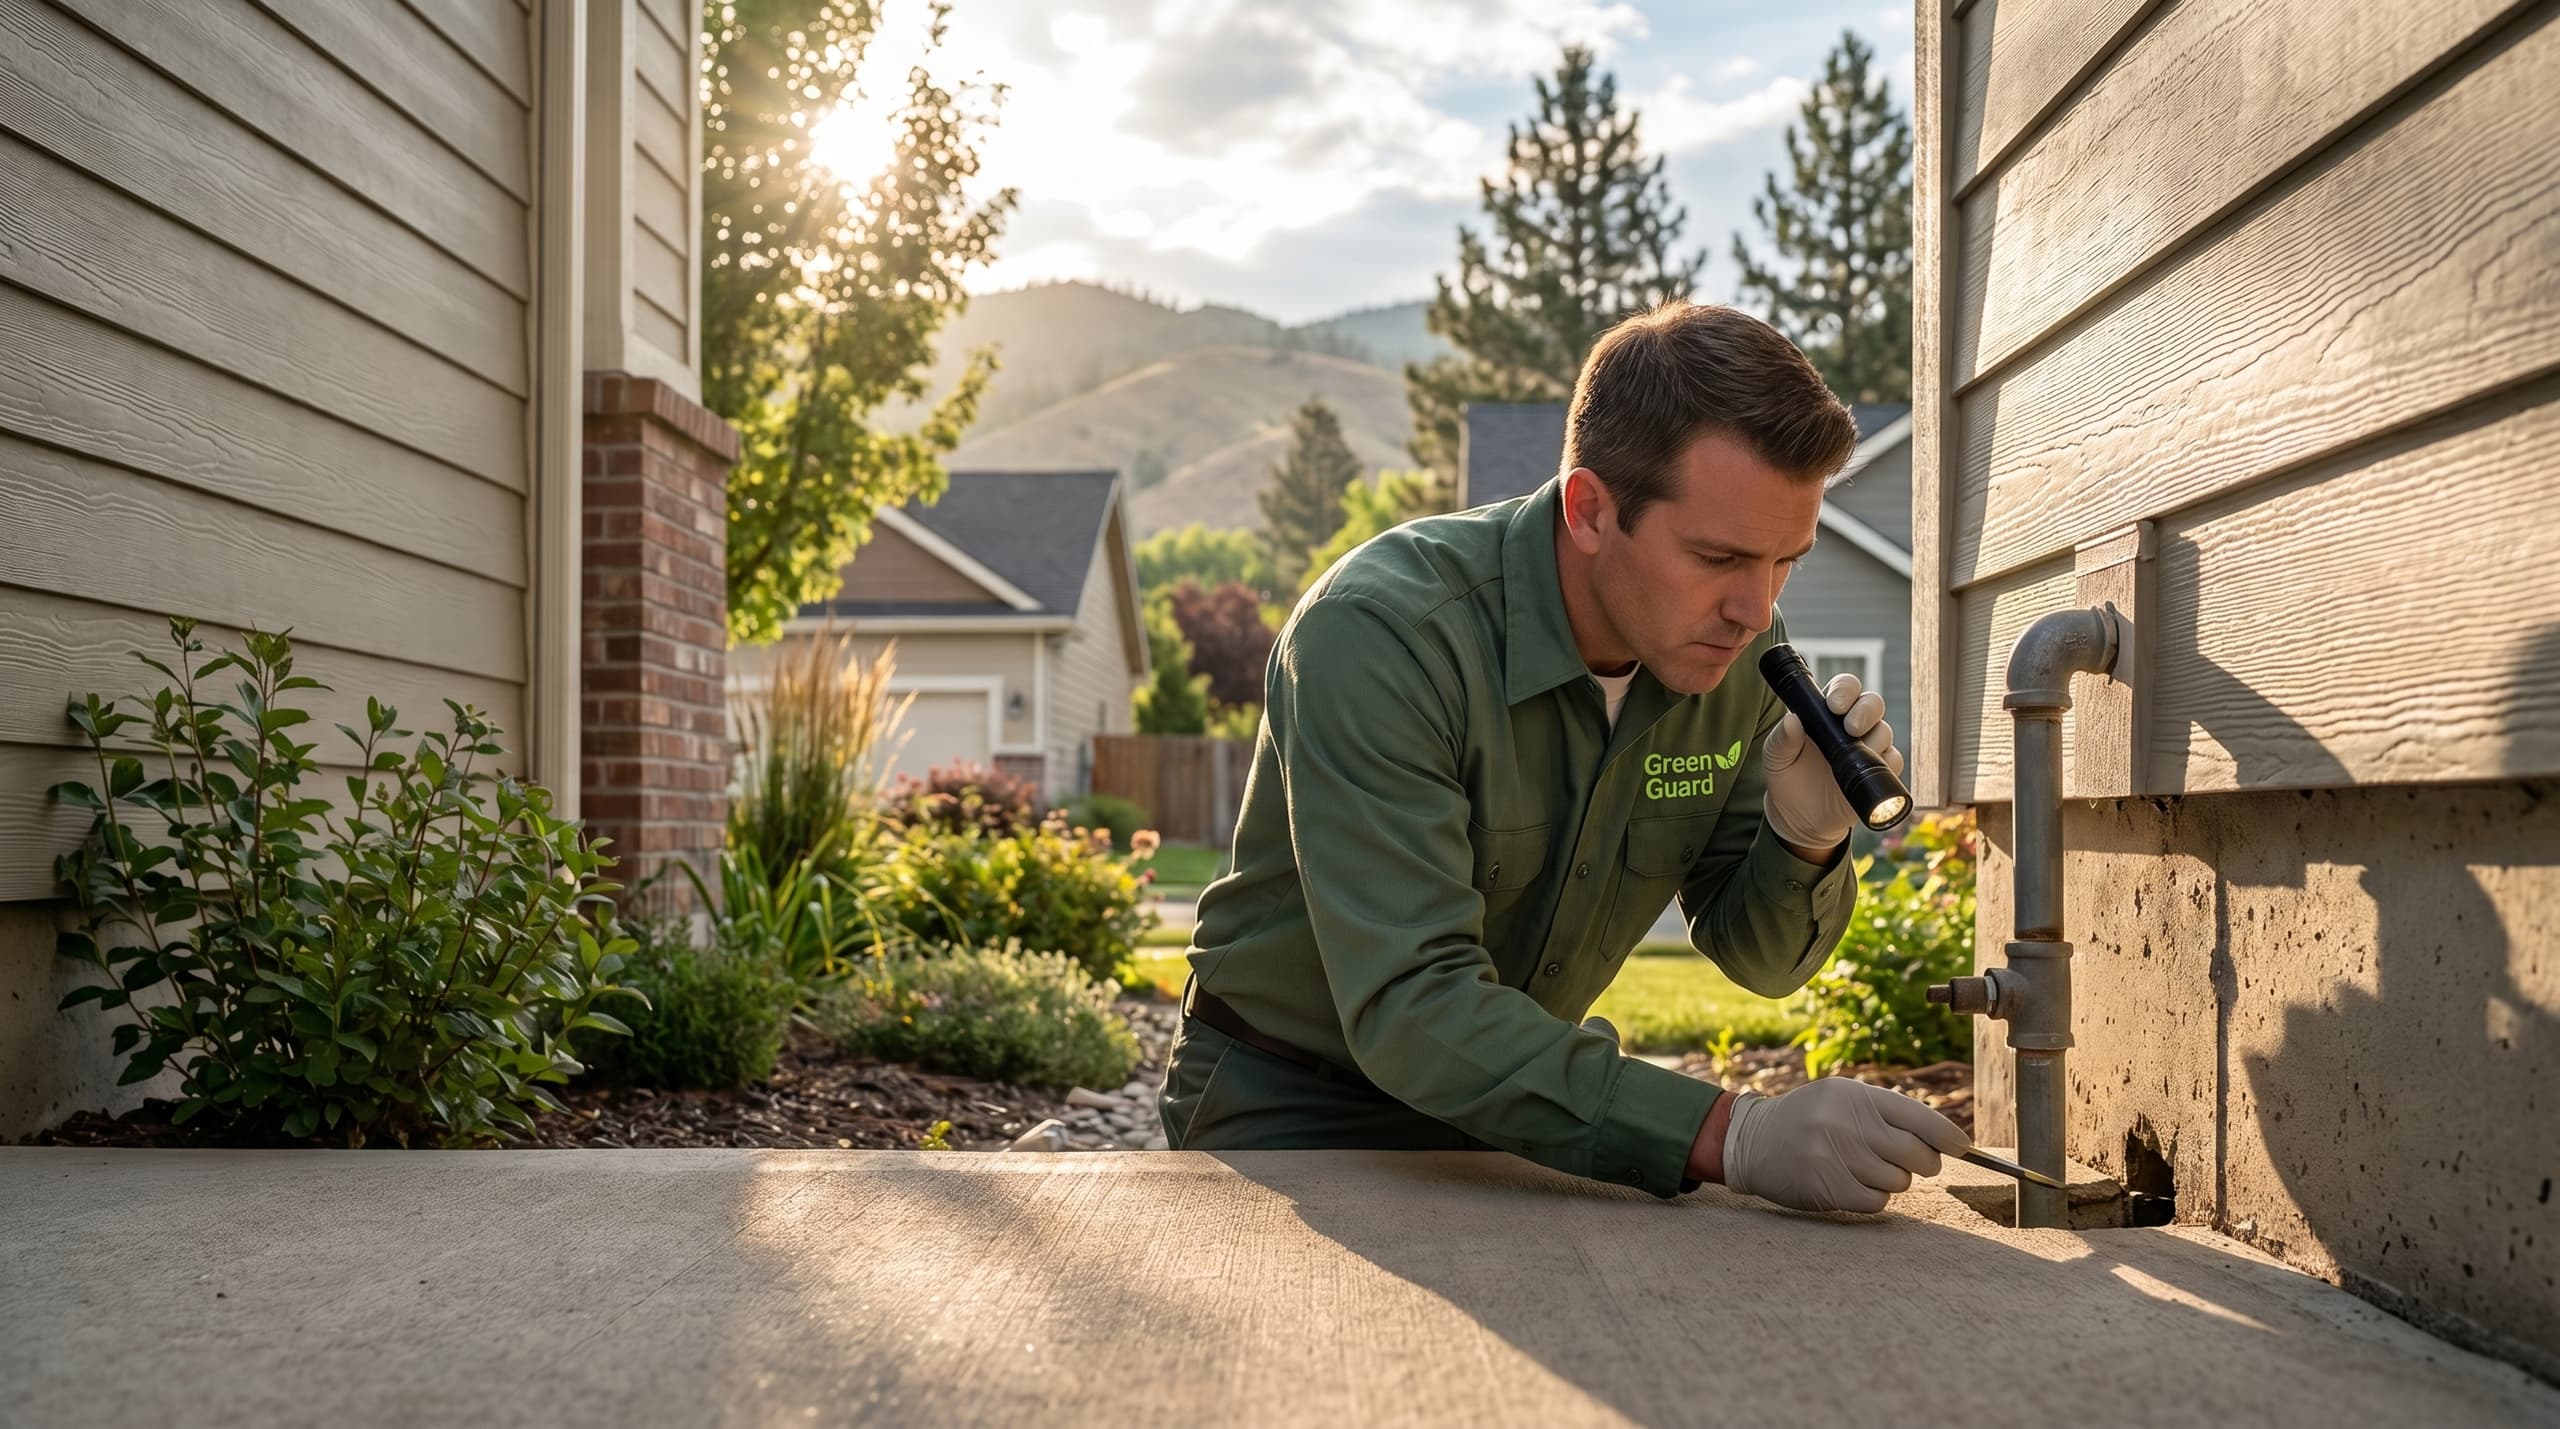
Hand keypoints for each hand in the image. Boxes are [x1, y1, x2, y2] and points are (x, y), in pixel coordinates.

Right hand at [1719, 1078, 1968, 1213]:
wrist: (1753, 1141)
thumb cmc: (1809, 1118)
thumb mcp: (1842, 1097)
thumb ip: (1887, 1112)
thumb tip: (1946, 1140)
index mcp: (1855, 1095)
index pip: (1919, 1117)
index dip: (1947, 1136)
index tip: (1961, 1147)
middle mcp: (1846, 1123)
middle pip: (1916, 1154)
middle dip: (1923, 1162)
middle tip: (1912, 1162)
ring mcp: (1835, 1157)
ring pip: (1897, 1181)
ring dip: (1892, 1180)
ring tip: (1867, 1168)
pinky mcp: (1828, 1188)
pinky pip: (1876, 1201)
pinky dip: (1874, 1196)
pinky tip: (1854, 1183)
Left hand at [1760, 672, 1902, 851]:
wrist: (1801, 817)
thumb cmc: (1787, 778)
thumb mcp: (1776, 758)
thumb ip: (1781, 739)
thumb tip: (1791, 720)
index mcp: (1826, 712)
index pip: (1845, 688)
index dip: (1845, 690)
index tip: (1834, 705)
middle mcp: (1851, 724)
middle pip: (1872, 703)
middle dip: (1866, 711)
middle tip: (1851, 728)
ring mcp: (1868, 747)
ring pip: (1884, 731)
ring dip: (1873, 740)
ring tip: (1851, 758)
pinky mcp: (1879, 771)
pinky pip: (1894, 760)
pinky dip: (1885, 764)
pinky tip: (1867, 773)